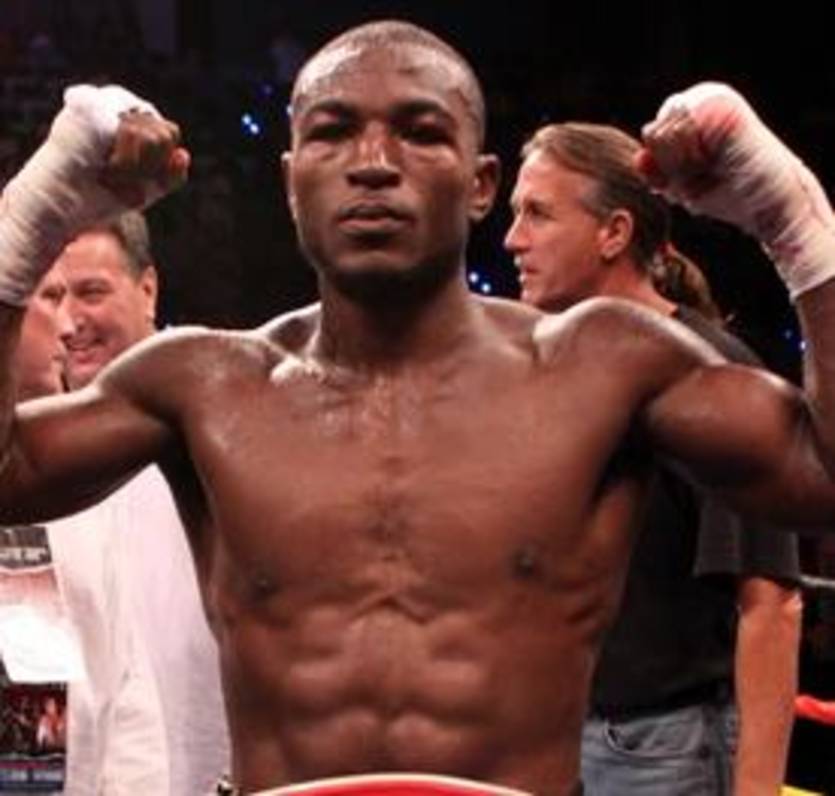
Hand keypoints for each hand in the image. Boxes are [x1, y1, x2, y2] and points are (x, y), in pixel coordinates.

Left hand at [639, 82, 834, 297]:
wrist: (769, 205)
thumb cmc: (728, 195)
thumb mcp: (680, 184)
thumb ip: (656, 170)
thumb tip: (639, 158)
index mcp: (692, 110)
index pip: (651, 136)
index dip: (666, 167)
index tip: (698, 176)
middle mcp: (701, 96)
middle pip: (652, 135)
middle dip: (672, 167)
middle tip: (707, 174)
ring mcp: (711, 96)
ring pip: (661, 135)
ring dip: (681, 166)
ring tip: (713, 168)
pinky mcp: (719, 104)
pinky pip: (676, 134)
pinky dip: (690, 159)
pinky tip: (716, 161)